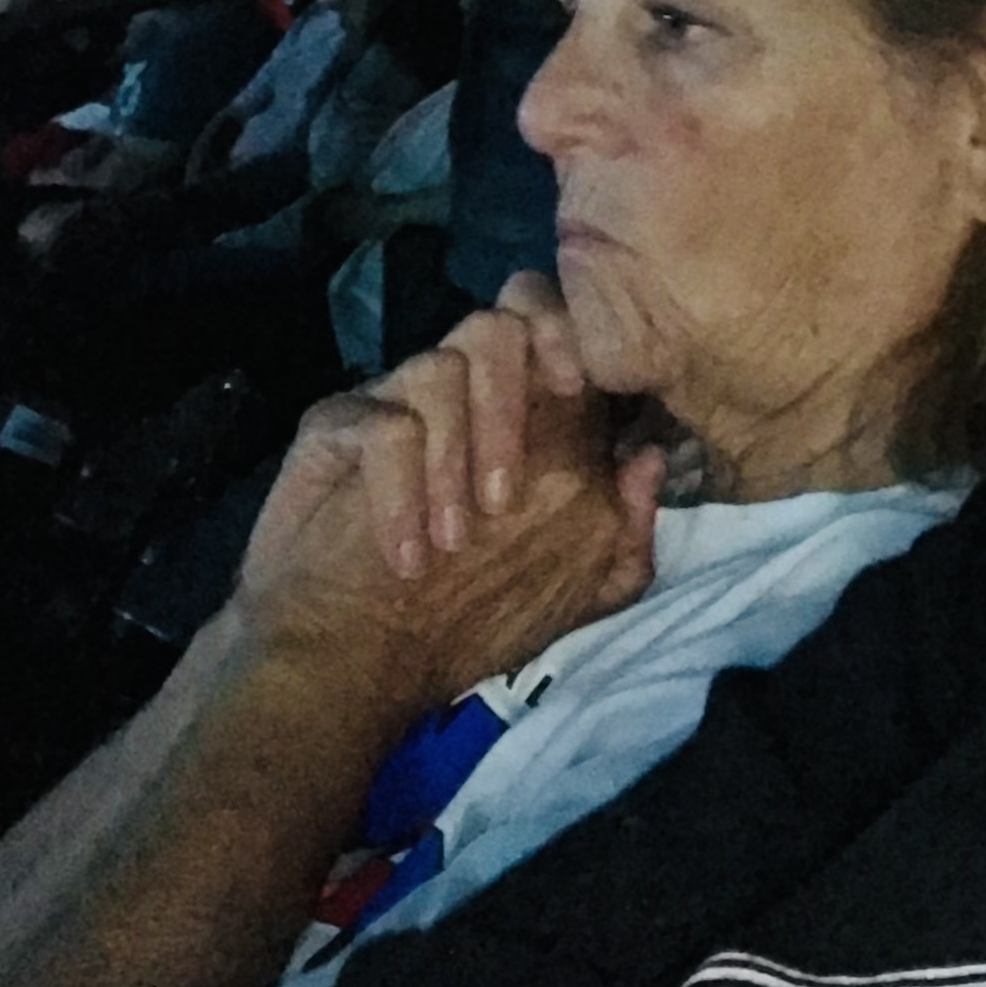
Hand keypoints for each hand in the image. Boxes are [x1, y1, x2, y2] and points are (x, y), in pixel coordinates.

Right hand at [234, 285, 661, 721]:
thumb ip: (627, 538)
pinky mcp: (335, 425)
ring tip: (452, 542)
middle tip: (504, 497)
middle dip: (510, 400)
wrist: (347, 662)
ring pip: (439, 367)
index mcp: (521, 419)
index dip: (572, 339)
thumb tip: (650, 460)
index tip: (578, 389)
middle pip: (497, 324)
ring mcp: (395, 404)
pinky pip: (381, 424)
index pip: (556, 329)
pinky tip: (407, 556)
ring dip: (454, 459)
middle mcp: (460, 398)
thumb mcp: (566, 600)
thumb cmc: (457, 621)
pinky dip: (399, 492)